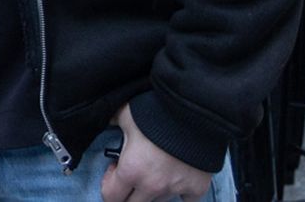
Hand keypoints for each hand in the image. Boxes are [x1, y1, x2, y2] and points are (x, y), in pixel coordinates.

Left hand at [100, 102, 214, 201]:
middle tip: (132, 176)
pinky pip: (187, 199)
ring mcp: (176, 189)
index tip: (114, 170)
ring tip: (155, 167)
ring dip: (154, 189)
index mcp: (131, 171)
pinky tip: (178, 177)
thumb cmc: (156, 111)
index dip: (108, 184)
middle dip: (129, 192)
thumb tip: (107, 121)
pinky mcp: (197, 187)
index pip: (111, 196)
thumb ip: (113, 122)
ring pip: (159, 199)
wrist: (195, 111)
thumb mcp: (125, 114)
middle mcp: (152, 186)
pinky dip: (181, 192)